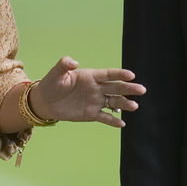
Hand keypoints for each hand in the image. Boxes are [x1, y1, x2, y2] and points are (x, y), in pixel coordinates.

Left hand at [29, 56, 144, 127]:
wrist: (45, 102)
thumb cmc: (51, 84)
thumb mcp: (57, 73)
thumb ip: (65, 65)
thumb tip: (74, 62)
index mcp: (91, 76)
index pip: (108, 75)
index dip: (120, 74)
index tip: (131, 75)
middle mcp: (96, 88)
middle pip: (116, 88)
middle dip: (129, 89)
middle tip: (141, 90)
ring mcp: (95, 101)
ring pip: (114, 102)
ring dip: (124, 104)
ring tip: (134, 106)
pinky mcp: (91, 114)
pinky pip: (105, 117)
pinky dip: (113, 120)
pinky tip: (122, 123)